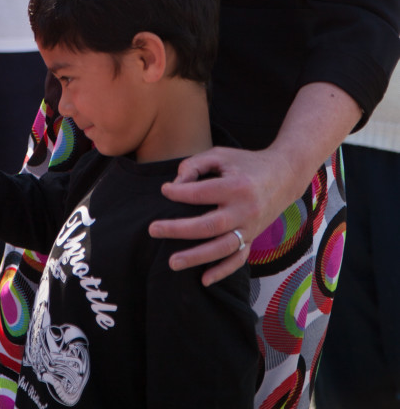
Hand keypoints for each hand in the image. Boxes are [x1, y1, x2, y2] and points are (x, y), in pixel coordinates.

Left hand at [148, 145, 301, 285]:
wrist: (283, 176)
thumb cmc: (245, 163)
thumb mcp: (220, 155)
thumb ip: (195, 165)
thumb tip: (175, 185)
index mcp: (237, 186)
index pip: (203, 193)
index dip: (180, 193)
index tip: (164, 191)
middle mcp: (246, 210)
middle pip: (209, 226)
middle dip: (178, 229)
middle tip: (153, 229)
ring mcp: (251, 228)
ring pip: (222, 248)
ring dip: (196, 257)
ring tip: (171, 262)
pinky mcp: (253, 238)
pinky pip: (239, 259)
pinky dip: (222, 271)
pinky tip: (203, 280)